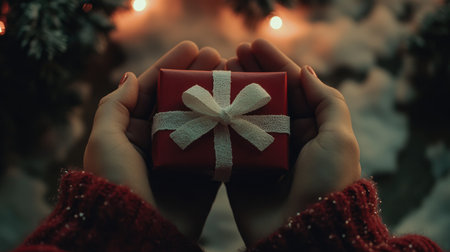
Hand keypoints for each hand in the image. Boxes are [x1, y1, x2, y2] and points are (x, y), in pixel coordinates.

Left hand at [84, 41, 224, 240]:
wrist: (136, 232)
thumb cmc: (115, 183)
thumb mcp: (104, 140)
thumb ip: (115, 106)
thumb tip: (128, 76)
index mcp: (132, 131)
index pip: (152, 90)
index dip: (171, 66)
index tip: (192, 47)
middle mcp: (157, 141)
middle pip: (180, 101)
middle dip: (198, 77)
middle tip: (218, 57)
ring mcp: (181, 158)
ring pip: (201, 120)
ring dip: (216, 98)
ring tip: (232, 77)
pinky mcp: (201, 177)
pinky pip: (217, 148)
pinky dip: (228, 129)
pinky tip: (239, 109)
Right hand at [225, 39, 360, 245]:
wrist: (303, 233)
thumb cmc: (327, 184)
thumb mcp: (339, 139)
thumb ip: (327, 102)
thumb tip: (307, 72)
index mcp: (311, 129)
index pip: (292, 88)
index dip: (274, 64)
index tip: (253, 44)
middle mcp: (286, 139)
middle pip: (266, 98)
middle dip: (250, 74)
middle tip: (231, 55)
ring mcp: (262, 154)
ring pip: (244, 116)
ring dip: (232, 94)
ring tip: (217, 73)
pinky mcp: (241, 171)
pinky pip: (227, 142)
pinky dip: (218, 123)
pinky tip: (209, 104)